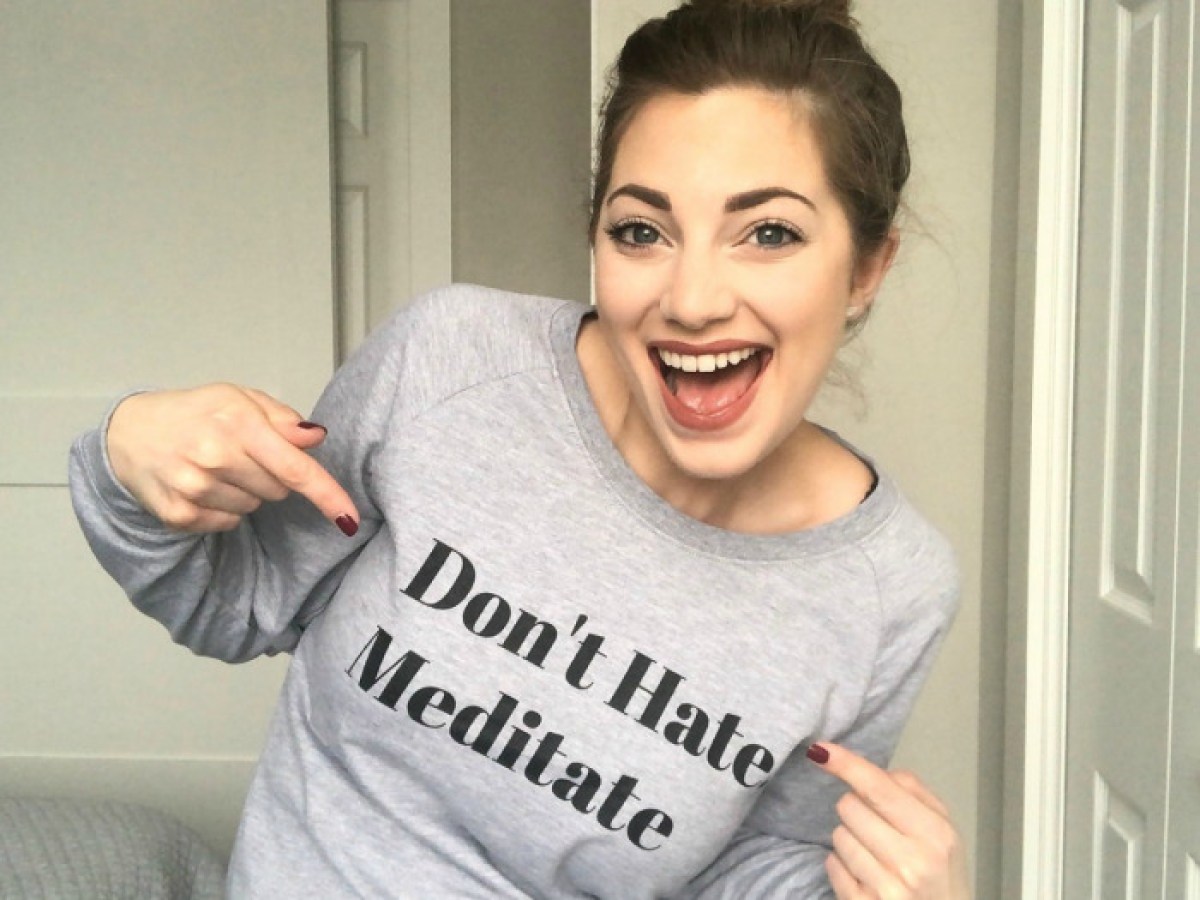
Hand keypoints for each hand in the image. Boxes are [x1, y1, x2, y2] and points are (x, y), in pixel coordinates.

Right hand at [106, 384, 358, 535]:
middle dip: (271, 476)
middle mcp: (215, 457)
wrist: (129, 432)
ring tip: (216, 468)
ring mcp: (195, 488)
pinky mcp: (180, 514)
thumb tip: (316, 436)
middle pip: (279, 491)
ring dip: (246, 492)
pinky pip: (228, 523)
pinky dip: (223, 509)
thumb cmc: (194, 412)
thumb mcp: (238, 399)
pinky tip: (202, 485)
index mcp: (237, 424)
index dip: (327, 495)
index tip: (349, 518)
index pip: (295, 468)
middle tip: (241, 455)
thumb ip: (282, 419)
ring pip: (254, 508)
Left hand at [807, 742, 970, 898]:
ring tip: (876, 856)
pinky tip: (865, 876)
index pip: (879, 788)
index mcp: (935, 833)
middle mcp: (912, 861)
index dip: (847, 765)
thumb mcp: (942, 828)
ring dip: (850, 840)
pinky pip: (832, 865)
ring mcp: (887, 888)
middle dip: (858, 811)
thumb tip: (864, 769)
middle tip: (880, 830)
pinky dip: (842, 866)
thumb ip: (910, 792)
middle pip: (850, 806)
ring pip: (838, 835)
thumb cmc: (941, 870)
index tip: (821, 751)